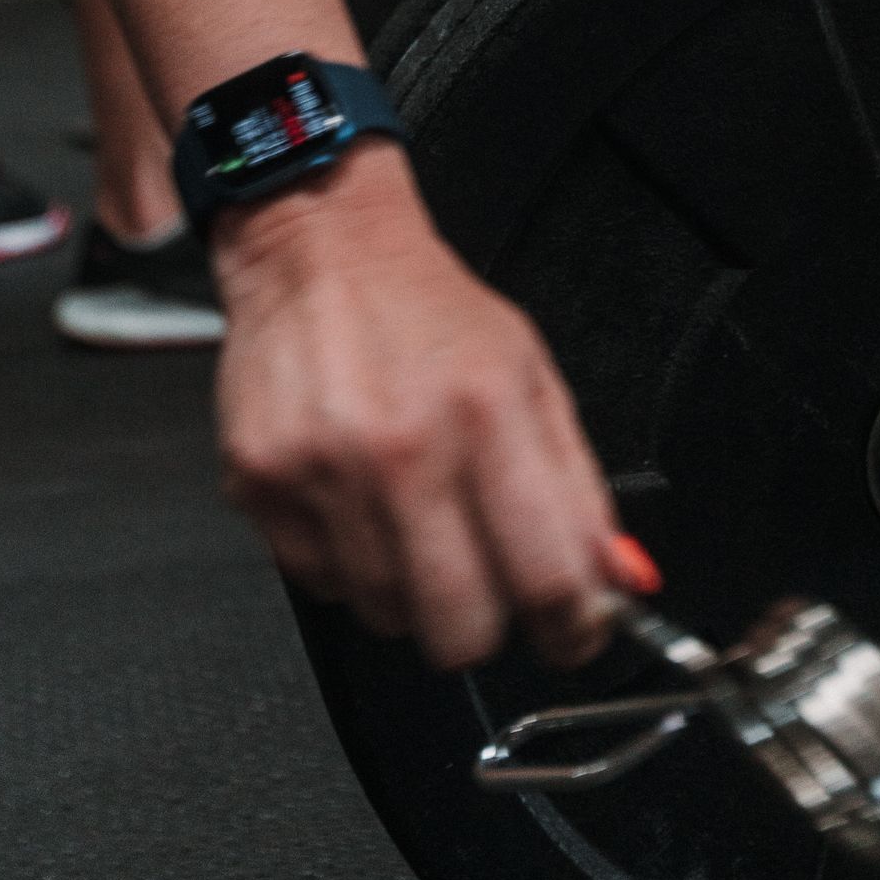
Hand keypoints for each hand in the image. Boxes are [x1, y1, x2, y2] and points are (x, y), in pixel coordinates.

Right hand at [212, 144, 621, 669]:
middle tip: (487, 582)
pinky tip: (356, 501)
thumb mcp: (532, 378)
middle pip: (461, 630)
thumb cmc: (429, 310)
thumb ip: (578, 491)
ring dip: (410, 590)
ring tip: (410, 515)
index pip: (547, 579)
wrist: (320, 248)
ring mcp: (323, 475)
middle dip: (486, 623)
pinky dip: (347, 564)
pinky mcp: (261, 488)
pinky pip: (319, 585)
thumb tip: (619, 584)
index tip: (574, 629)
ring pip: (386, 617)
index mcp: (487, 416)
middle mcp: (402, 451)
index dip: (573, 627)